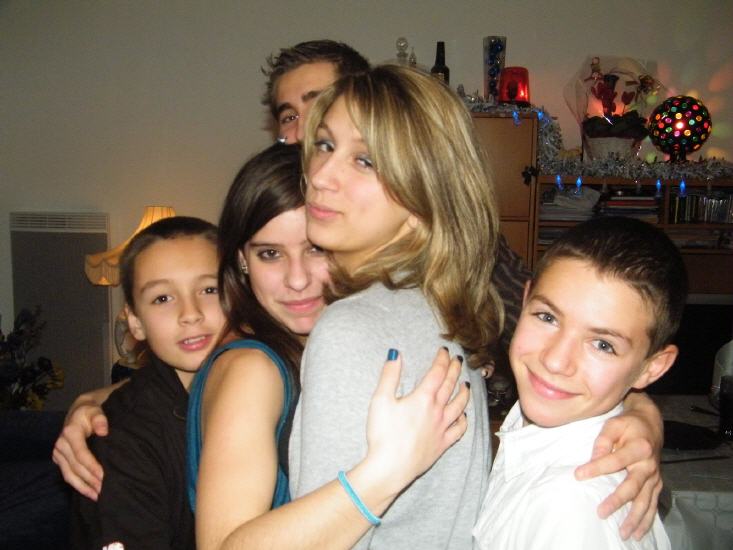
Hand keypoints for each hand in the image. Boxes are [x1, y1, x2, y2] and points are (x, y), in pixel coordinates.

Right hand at [52, 398, 108, 499]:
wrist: (79, 410)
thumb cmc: (91, 411)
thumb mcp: (96, 410)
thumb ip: (100, 419)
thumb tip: (103, 430)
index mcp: (70, 432)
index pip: (81, 454)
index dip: (92, 466)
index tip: (103, 476)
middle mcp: (61, 444)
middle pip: (76, 467)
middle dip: (90, 480)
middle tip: (105, 490)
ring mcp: (58, 453)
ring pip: (69, 474)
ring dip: (84, 487)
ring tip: (97, 496)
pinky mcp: (59, 459)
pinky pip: (67, 475)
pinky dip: (78, 485)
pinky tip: (89, 493)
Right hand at [364, 347, 468, 495]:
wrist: (391, 467)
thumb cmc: (383, 434)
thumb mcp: (380, 400)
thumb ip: (389, 375)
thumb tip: (396, 354)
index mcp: (423, 398)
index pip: (437, 373)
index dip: (442, 359)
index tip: (444, 351)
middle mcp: (437, 411)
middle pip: (450, 386)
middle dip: (455, 370)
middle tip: (458, 360)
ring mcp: (442, 428)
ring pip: (459, 406)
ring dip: (464, 392)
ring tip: (466, 384)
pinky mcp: (442, 444)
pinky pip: (459, 430)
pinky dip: (463, 420)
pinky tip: (463, 416)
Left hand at [575, 393, 662, 539]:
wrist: (651, 424)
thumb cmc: (628, 424)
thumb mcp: (613, 424)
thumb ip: (603, 440)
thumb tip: (593, 459)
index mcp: (639, 448)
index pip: (614, 460)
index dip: (596, 468)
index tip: (578, 475)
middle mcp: (649, 465)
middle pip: (632, 486)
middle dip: (617, 501)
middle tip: (601, 512)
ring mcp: (655, 477)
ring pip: (645, 501)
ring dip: (635, 519)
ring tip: (624, 533)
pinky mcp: (656, 484)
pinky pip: (652, 505)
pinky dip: (646, 520)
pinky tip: (638, 533)